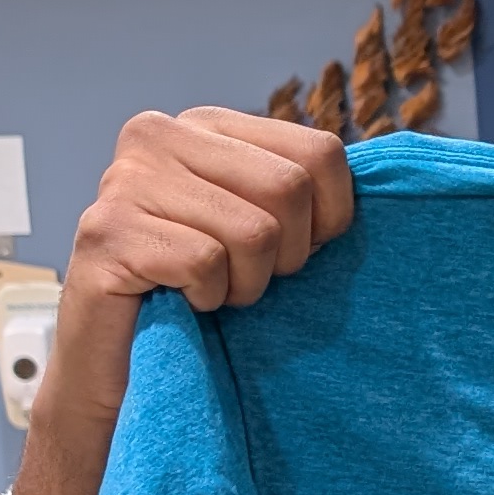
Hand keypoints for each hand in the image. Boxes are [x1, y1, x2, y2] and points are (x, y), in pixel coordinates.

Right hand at [36, 109, 357, 445]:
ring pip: (253, 231)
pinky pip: (206, 263)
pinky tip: (180, 301)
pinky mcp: (106, 232)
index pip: (321, 152)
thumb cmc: (206, 296)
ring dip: (246, 284)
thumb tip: (387, 181)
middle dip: (287, 254)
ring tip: (210, 291)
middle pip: (291, 188)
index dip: (329, 219)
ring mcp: (125, 179)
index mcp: (207, 124)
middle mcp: (158, 134)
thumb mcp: (265, 227)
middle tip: (247, 278)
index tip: (292, 250)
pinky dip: (208, 299)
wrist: (126, 370)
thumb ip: (304, 190)